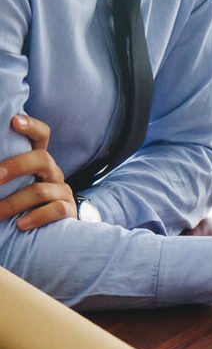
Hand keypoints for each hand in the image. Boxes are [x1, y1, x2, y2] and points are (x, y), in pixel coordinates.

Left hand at [0, 115, 76, 230]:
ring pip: (40, 190)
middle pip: (42, 158)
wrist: (50, 227)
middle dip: (16, 166)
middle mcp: (53, 172)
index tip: (13, 121)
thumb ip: (4, 174)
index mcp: (39, 160)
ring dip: (14, 202)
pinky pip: (55, 210)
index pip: (41, 135)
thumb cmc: (24, 201)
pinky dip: (36, 217)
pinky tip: (20, 225)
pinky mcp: (68, 210)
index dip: (31, 126)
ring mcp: (62, 191)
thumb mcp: (14, 182)